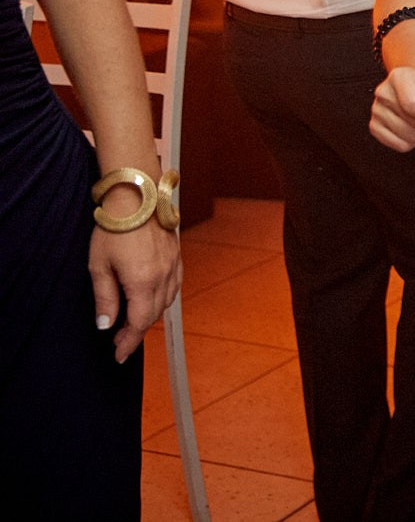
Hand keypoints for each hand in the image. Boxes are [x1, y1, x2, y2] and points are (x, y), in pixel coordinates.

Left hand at [89, 222, 180, 363]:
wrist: (138, 197)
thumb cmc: (114, 228)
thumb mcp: (99, 265)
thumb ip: (104, 298)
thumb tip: (105, 325)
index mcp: (143, 282)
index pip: (138, 323)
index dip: (128, 342)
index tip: (118, 355)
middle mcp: (163, 277)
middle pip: (153, 315)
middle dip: (137, 331)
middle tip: (119, 341)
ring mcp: (173, 266)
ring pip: (166, 302)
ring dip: (150, 316)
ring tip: (133, 321)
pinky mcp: (177, 256)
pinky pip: (174, 286)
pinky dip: (163, 299)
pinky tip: (152, 298)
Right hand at [370, 67, 414, 151]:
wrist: (414, 86)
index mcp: (399, 78)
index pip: (413, 104)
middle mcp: (383, 93)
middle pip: (411, 122)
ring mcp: (376, 110)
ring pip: (406, 136)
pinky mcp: (374, 126)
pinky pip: (399, 145)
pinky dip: (411, 142)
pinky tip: (412, 129)